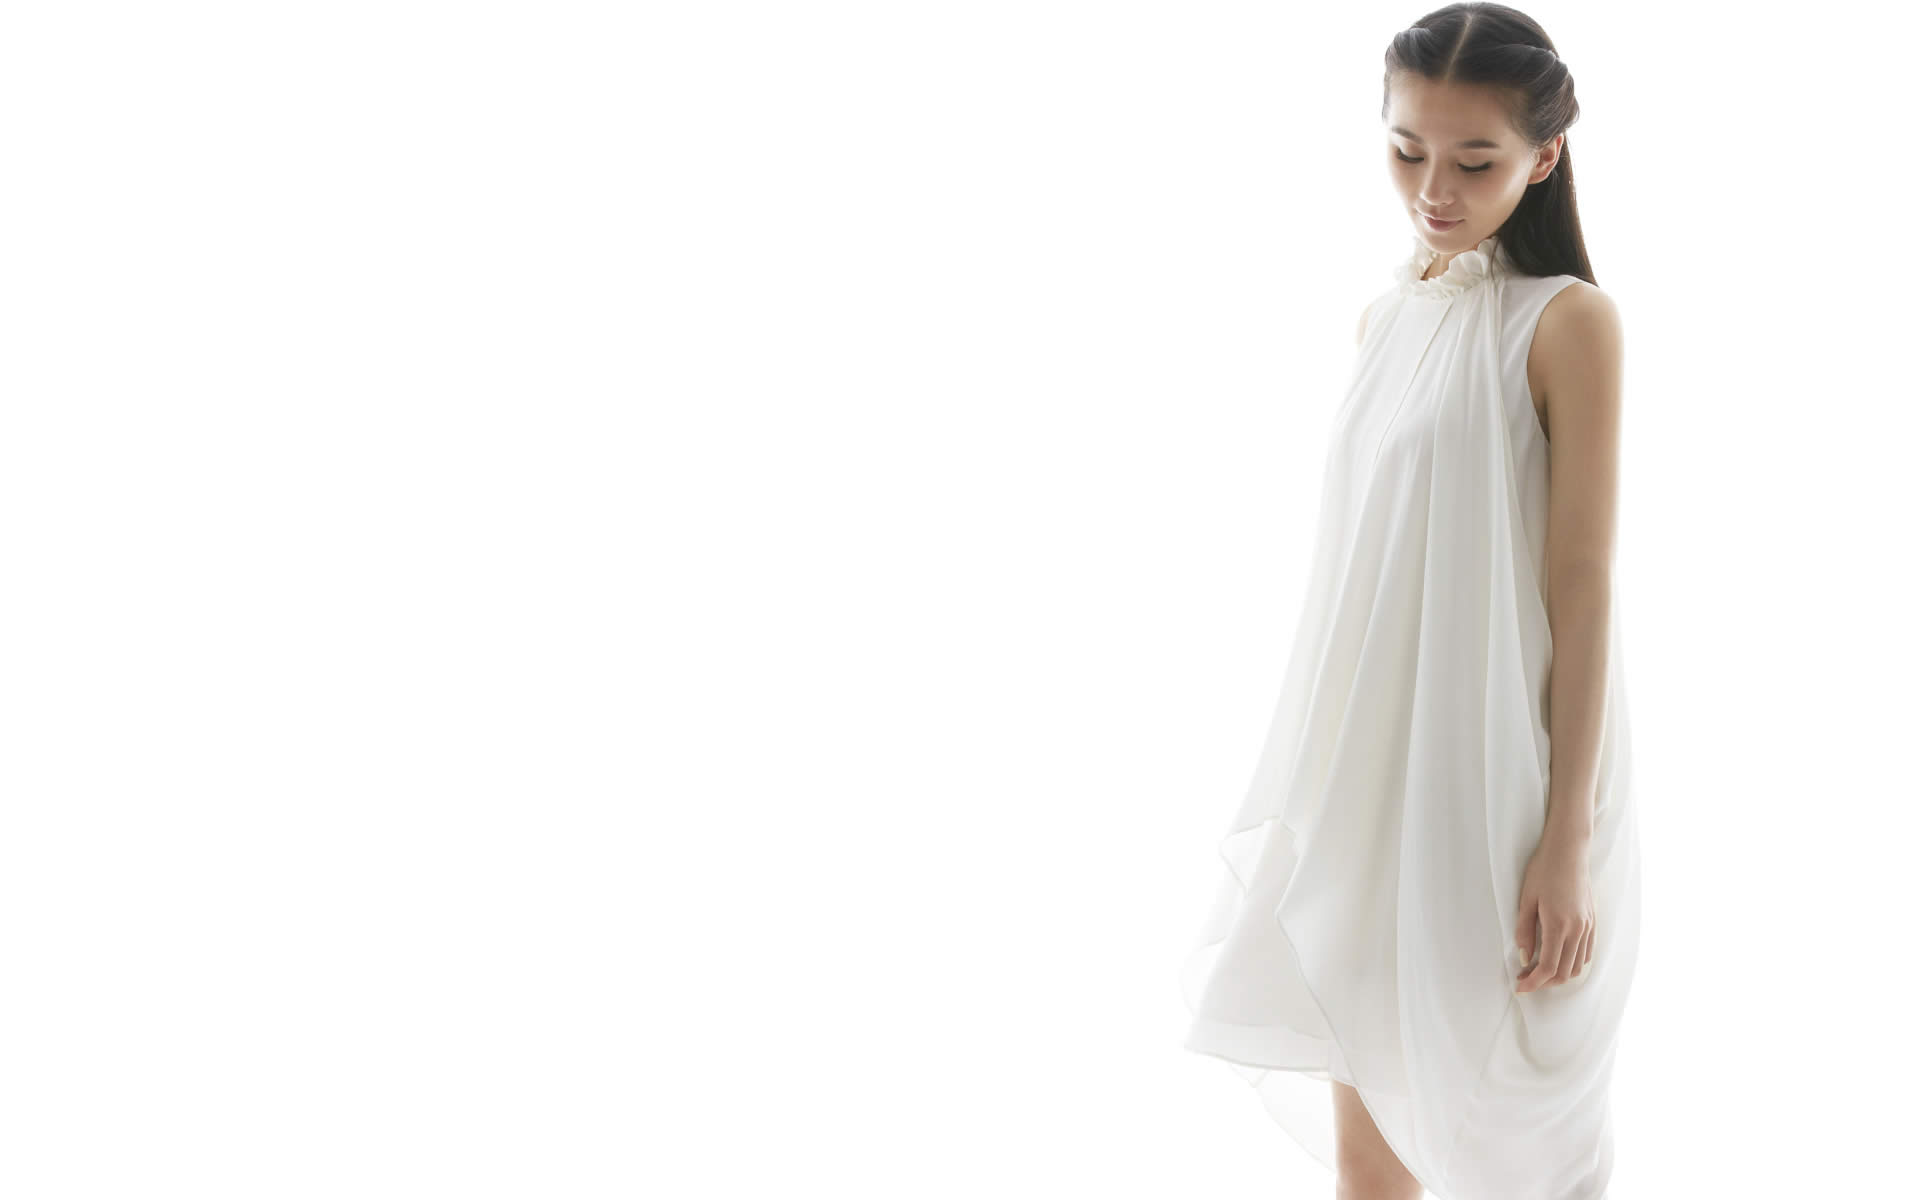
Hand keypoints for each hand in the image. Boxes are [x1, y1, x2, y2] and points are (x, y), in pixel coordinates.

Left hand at [1513, 831, 1594, 992]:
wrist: (1568, 852)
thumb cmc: (1543, 871)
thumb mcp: (1526, 900)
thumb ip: (1524, 931)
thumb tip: (1524, 958)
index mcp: (1558, 925)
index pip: (1548, 967)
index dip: (1534, 982)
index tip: (1520, 987)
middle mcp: (1577, 930)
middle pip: (1564, 972)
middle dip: (1544, 982)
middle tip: (1525, 978)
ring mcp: (1588, 927)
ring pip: (1578, 966)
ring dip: (1559, 974)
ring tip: (1539, 969)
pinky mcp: (1592, 922)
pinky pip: (1586, 953)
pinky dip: (1572, 962)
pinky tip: (1557, 957)